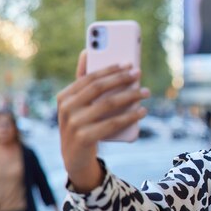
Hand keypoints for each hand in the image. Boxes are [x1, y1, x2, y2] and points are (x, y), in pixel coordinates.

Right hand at [56, 50, 148, 191]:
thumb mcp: (79, 105)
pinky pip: (112, 124)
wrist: (75, 159)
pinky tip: (142, 111)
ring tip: (145, 92)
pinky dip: (130, 117)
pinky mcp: (84, 138)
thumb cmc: (82, 126)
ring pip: (108, 104)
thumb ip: (84, 83)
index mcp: (64, 96)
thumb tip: (86, 51)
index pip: (89, 77)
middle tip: (139, 74)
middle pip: (99, 88)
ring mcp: (74, 124)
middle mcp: (66, 108)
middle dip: (122, 79)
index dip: (110, 69)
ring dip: (130, 96)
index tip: (128, 63)